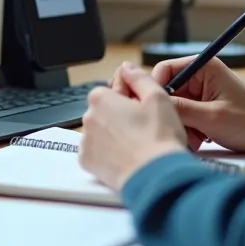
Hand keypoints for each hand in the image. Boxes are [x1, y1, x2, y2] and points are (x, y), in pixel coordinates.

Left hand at [79, 63, 187, 190]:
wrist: (155, 177)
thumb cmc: (158, 138)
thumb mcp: (157, 97)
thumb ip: (139, 78)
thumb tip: (127, 68)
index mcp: (101, 98)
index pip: (113, 89)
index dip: (132, 98)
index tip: (144, 108)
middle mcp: (88, 118)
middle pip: (106, 111)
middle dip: (121, 116)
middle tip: (144, 128)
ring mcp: (86, 142)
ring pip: (101, 132)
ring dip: (115, 135)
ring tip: (138, 145)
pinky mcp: (88, 163)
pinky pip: (97, 152)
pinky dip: (109, 154)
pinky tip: (127, 156)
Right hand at [139, 55, 244, 155]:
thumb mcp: (211, 117)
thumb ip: (180, 109)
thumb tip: (152, 104)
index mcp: (203, 67)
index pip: (164, 70)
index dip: (155, 90)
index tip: (156, 111)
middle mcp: (200, 76)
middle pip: (168, 91)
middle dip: (173, 113)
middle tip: (184, 132)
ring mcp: (201, 92)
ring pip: (175, 107)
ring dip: (182, 125)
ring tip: (198, 139)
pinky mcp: (203, 107)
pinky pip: (185, 116)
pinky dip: (189, 129)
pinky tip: (201, 139)